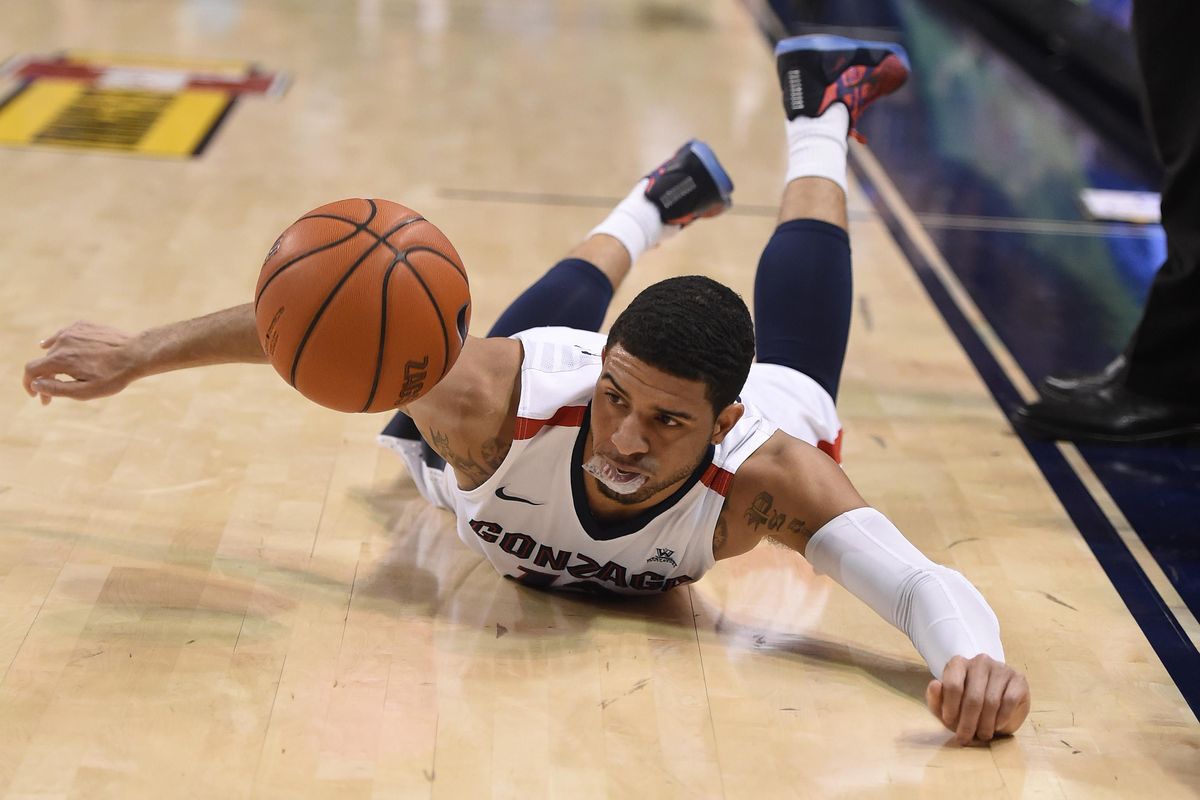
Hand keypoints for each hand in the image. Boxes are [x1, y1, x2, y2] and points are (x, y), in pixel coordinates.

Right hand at [22, 321, 138, 404]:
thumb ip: (57, 389)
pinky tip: (62, 350)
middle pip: (44, 361)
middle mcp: (62, 341)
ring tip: (58, 374)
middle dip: (46, 378)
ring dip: (54, 362)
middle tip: (54, 394)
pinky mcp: (82, 325)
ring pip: (54, 348)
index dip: (28, 384)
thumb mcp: (86, 391)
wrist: (138, 353)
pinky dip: (61, 346)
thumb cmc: (114, 376)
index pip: (31, 370)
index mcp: (60, 359)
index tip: (36, 395)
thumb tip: (35, 384)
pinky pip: (65, 336)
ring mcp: (72, 331)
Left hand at [926, 654, 1029, 744]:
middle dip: (968, 722)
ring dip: (986, 724)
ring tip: (983, 735)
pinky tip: (997, 726)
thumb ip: (935, 699)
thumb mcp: (945, 707)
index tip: (949, 722)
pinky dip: (1002, 718)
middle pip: (973, 697)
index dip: (950, 707)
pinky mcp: (1018, 679)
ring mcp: (1001, 668)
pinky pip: (1009, 701)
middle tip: (966, 737)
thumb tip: (935, 684)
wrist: (993, 706)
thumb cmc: (963, 706)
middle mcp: (980, 661)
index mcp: (958, 663)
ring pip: (992, 701)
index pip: (953, 685)